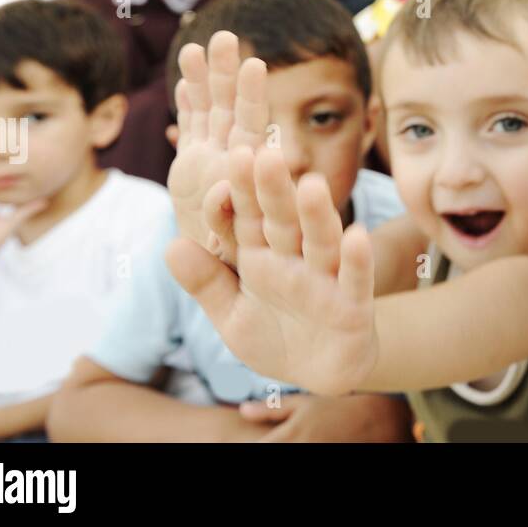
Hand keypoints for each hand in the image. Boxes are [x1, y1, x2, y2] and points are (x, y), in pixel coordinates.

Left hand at [166, 145, 378, 396]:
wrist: (320, 373)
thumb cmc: (276, 335)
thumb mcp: (232, 314)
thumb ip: (206, 282)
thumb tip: (170, 245)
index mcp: (261, 256)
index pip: (245, 219)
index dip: (236, 194)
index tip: (227, 161)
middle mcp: (293, 259)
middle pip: (281, 220)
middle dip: (273, 190)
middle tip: (264, 153)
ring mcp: (324, 279)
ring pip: (320, 241)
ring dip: (316, 215)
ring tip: (311, 184)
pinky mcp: (353, 304)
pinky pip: (355, 279)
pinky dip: (356, 259)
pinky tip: (356, 235)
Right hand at [167, 31, 275, 268]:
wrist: (226, 270)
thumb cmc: (242, 264)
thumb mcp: (231, 246)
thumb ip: (223, 220)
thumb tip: (219, 194)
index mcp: (250, 174)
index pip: (253, 128)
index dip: (252, 98)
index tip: (255, 65)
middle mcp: (232, 158)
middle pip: (230, 110)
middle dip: (226, 75)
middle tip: (226, 37)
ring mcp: (212, 157)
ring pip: (209, 112)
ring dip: (204, 81)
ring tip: (196, 47)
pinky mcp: (192, 165)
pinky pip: (191, 127)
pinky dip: (188, 105)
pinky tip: (186, 81)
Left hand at [238, 392, 410, 442]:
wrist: (369, 420)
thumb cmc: (333, 406)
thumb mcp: (302, 402)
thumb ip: (271, 408)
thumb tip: (241, 410)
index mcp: (287, 438)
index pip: (255, 449)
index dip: (240, 446)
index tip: (228, 442)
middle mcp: (296, 451)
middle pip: (265, 452)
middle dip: (258, 447)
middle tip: (261, 438)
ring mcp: (309, 457)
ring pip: (283, 458)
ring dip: (273, 448)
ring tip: (278, 440)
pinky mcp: (320, 459)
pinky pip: (298, 463)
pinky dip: (290, 450)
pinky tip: (291, 444)